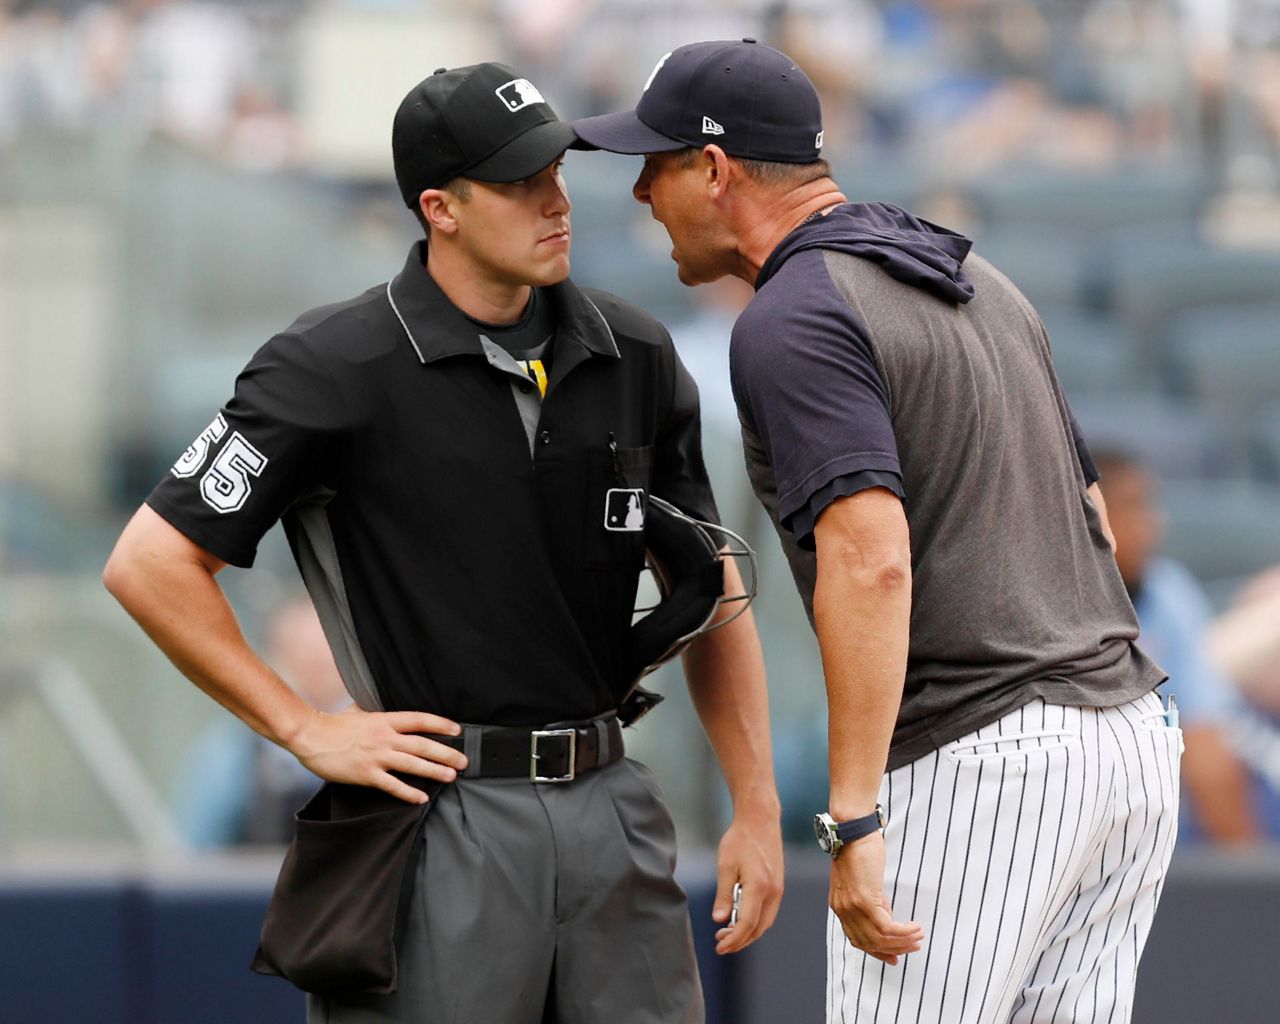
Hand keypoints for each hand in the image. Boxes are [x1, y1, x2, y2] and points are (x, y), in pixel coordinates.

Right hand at [288, 705, 468, 803]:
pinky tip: (421, 798)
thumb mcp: (359, 711)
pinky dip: (408, 793)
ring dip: (434, 771)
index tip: (457, 731)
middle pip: (423, 745)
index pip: (420, 720)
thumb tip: (387, 707)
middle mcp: (385, 737)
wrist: (310, 737)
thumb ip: (377, 712)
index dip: (441, 725)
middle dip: (446, 753)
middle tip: (464, 761)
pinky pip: (392, 785)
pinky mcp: (366, 774)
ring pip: (412, 764)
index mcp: (384, 720)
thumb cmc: (334, 724)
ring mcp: (376, 756)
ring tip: (451, 776)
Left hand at [711, 810, 783, 953]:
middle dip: (739, 940)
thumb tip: (719, 919)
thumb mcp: (725, 866)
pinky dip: (755, 922)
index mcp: (759, 887)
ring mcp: (778, 890)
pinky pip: (768, 913)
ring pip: (764, 923)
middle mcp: (773, 892)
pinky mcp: (778, 887)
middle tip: (720, 943)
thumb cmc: (740, 840)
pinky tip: (740, 919)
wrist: (760, 820)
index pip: (747, 924)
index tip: (719, 946)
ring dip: (747, 933)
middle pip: (758, 928)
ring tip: (727, 933)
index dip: (733, 939)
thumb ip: (723, 895)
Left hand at [829, 830, 922, 964]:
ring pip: (880, 939)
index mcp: (840, 906)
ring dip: (903, 941)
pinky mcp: (864, 901)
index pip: (857, 940)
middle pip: (870, 943)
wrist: (852, 831)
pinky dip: (904, 932)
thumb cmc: (858, 850)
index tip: (894, 957)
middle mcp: (843, 910)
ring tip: (918, 937)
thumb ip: (870, 900)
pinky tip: (915, 927)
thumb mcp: (862, 881)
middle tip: (913, 947)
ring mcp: (852, 907)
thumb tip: (887, 915)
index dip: (877, 952)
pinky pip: (887, 927)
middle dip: (894, 949)